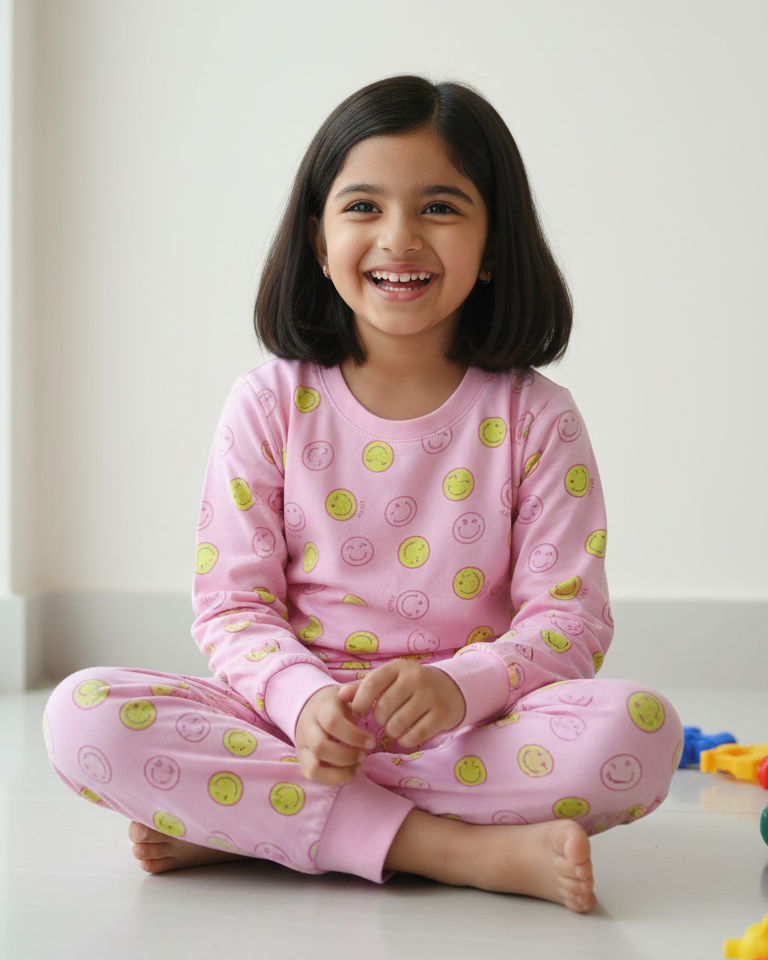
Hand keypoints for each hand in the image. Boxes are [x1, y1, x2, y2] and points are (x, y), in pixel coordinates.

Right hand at [295, 686, 375, 784]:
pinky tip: (350, 770)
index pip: (332, 722)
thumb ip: (359, 691)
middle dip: (348, 756)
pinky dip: (334, 778)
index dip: (354, 735)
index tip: (372, 741)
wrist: (312, 706)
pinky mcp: (302, 759)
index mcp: (321, 707)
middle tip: (365, 754)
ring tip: (359, 764)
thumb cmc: (337, 702)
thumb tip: (362, 698)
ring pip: (314, 766)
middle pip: (321, 746)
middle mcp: (307, 727)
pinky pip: (313, 775)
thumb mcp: (348, 692)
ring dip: (341, 770)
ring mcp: (302, 745)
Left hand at [337, 661, 465, 749]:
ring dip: (392, 731)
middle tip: (384, 719)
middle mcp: (415, 678)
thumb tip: (338, 696)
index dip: (359, 703)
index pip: (370, 684)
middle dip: (379, 720)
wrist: (452, 688)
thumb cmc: (412, 685)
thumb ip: (363, 687)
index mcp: (398, 667)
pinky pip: (414, 736)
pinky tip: (408, 735)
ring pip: (397, 724)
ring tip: (396, 726)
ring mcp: (430, 696)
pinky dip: (406, 740)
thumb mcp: (390, 680)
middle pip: (382, 709)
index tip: (359, 713)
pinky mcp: (442, 714)